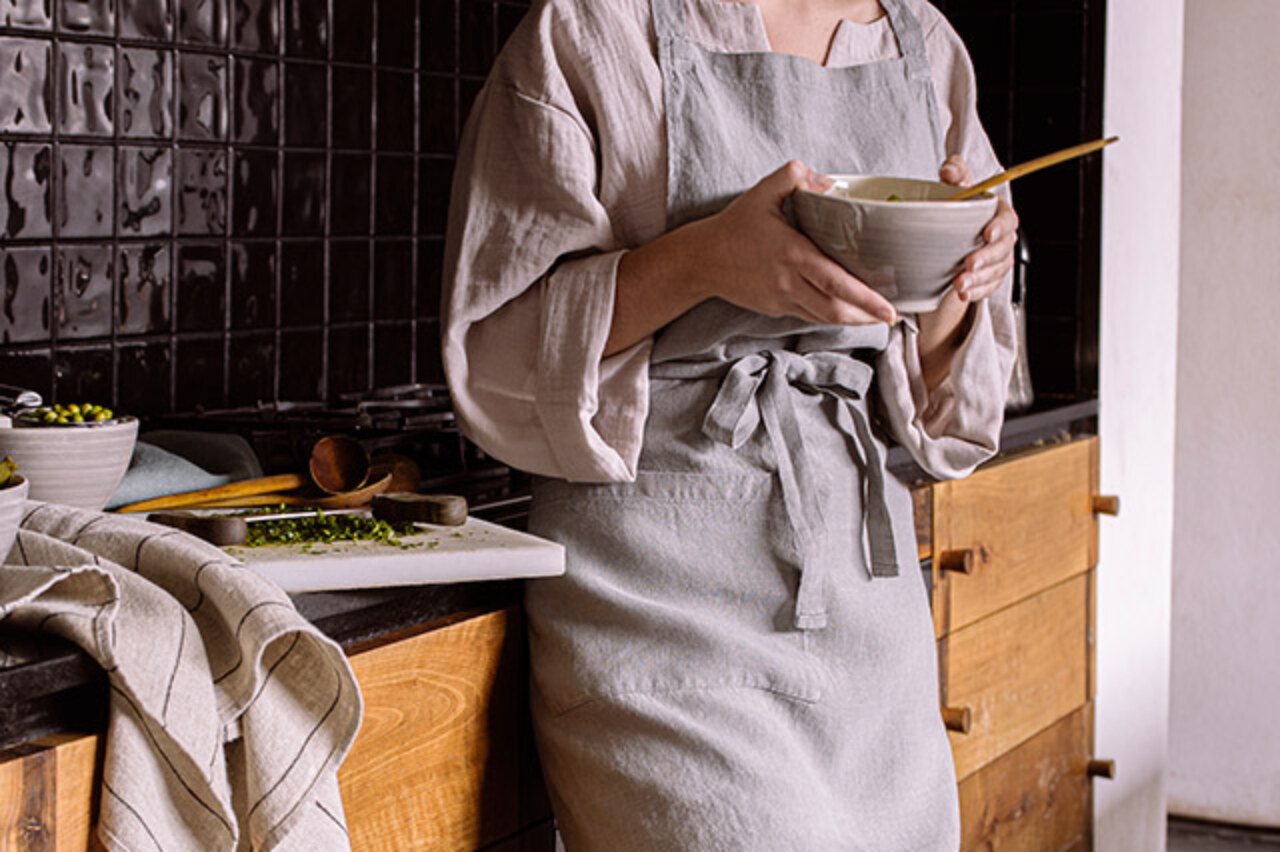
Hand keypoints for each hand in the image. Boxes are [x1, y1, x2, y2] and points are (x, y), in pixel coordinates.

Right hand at [694, 160, 897, 324]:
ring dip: (851, 320)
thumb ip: (795, 175)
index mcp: (791, 254)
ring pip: (823, 317)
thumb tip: (829, 182)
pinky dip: (830, 316)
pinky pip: (809, 316)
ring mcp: (781, 299)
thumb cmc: (735, 225)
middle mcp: (788, 282)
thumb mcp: (763, 191)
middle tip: (891, 316)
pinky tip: (845, 311)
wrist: (702, 259)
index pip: (835, 281)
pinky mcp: (775, 308)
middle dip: (866, 316)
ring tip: (875, 316)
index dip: (865, 298)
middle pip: (834, 309)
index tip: (889, 307)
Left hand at [939, 154, 1017, 302]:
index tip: (987, 234)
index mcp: (998, 214)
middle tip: (968, 265)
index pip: (1008, 219)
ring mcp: (998, 260)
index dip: (1000, 227)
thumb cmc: (956, 208)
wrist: (946, 239)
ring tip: (959, 285)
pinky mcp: (990, 278)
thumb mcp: (954, 187)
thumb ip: (954, 174)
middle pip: (1003, 249)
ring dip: (978, 280)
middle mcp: (1003, 238)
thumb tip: (949, 171)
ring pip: (995, 272)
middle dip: (987, 258)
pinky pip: (988, 288)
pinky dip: (976, 293)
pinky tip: (963, 295)